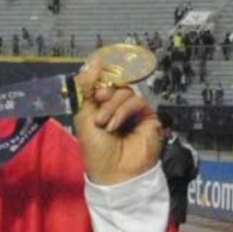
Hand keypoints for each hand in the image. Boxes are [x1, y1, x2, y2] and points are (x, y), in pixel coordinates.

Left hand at [73, 56, 160, 184]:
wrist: (113, 171)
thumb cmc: (95, 148)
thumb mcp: (84, 115)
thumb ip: (87, 88)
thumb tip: (93, 60)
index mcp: (100, 106)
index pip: (102, 82)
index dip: (98, 77)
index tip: (93, 76)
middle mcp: (117, 106)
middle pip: (114, 84)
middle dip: (104, 91)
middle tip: (98, 101)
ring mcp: (133, 111)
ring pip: (125, 91)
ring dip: (112, 105)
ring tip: (104, 123)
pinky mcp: (148, 116)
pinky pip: (136, 101)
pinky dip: (123, 110)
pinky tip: (114, 125)